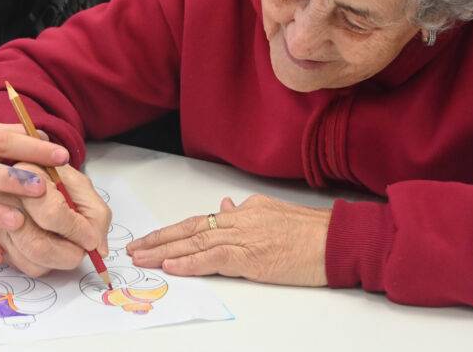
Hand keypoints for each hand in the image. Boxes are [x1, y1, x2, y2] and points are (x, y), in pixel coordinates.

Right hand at [0, 163, 111, 276]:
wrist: (36, 183)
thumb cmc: (60, 185)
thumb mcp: (84, 190)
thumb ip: (96, 216)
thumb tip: (96, 248)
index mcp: (28, 173)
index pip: (52, 214)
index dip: (77, 231)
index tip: (91, 238)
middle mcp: (3, 196)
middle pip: (36, 245)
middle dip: (68, 255)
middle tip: (82, 250)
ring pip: (30, 260)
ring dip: (57, 261)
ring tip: (66, 243)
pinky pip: (22, 265)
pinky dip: (42, 263)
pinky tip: (49, 244)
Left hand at [126, 195, 330, 285]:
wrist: (338, 239)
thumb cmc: (314, 232)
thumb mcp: (275, 213)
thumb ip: (247, 212)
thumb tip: (224, 206)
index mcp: (244, 211)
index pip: (200, 221)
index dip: (173, 231)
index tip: (152, 239)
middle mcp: (240, 220)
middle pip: (190, 230)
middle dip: (159, 240)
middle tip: (134, 249)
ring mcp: (245, 237)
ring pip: (196, 243)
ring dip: (165, 252)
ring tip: (142, 259)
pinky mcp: (252, 257)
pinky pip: (214, 259)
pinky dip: (190, 263)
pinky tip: (172, 266)